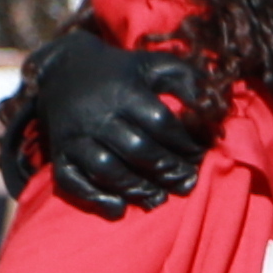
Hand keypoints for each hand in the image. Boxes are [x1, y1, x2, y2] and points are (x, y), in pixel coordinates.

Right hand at [13, 27, 218, 215]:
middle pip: (136, 149)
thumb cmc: (119, 72)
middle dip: (166, 169)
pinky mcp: (59, 154)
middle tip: (186, 182)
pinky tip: (119, 208)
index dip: (183, 142)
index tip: (199, 154)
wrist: (62, 70)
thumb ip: (186, 79)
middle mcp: (97, 115)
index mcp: (124, 91)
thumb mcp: (153, 65)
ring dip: (136, 188)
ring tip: (159, 197)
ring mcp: (75, 137)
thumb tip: (213, 107)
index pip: (159, 121)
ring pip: (106, 169)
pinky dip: (95, 198)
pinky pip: (72, 182)